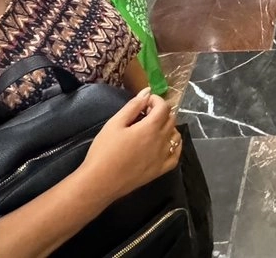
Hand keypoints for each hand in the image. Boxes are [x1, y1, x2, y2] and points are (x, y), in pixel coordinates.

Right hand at [79, 88, 180, 203]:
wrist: (99, 182)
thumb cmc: (104, 151)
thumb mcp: (115, 123)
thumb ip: (133, 106)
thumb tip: (147, 92)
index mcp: (150, 128)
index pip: (163, 107)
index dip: (155, 100)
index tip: (144, 102)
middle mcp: (161, 141)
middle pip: (171, 119)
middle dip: (161, 112)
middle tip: (145, 114)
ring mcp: (163, 157)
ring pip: (176, 136)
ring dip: (169, 127)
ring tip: (153, 128)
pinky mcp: (160, 171)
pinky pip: (176, 155)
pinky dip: (175, 146)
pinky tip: (165, 144)